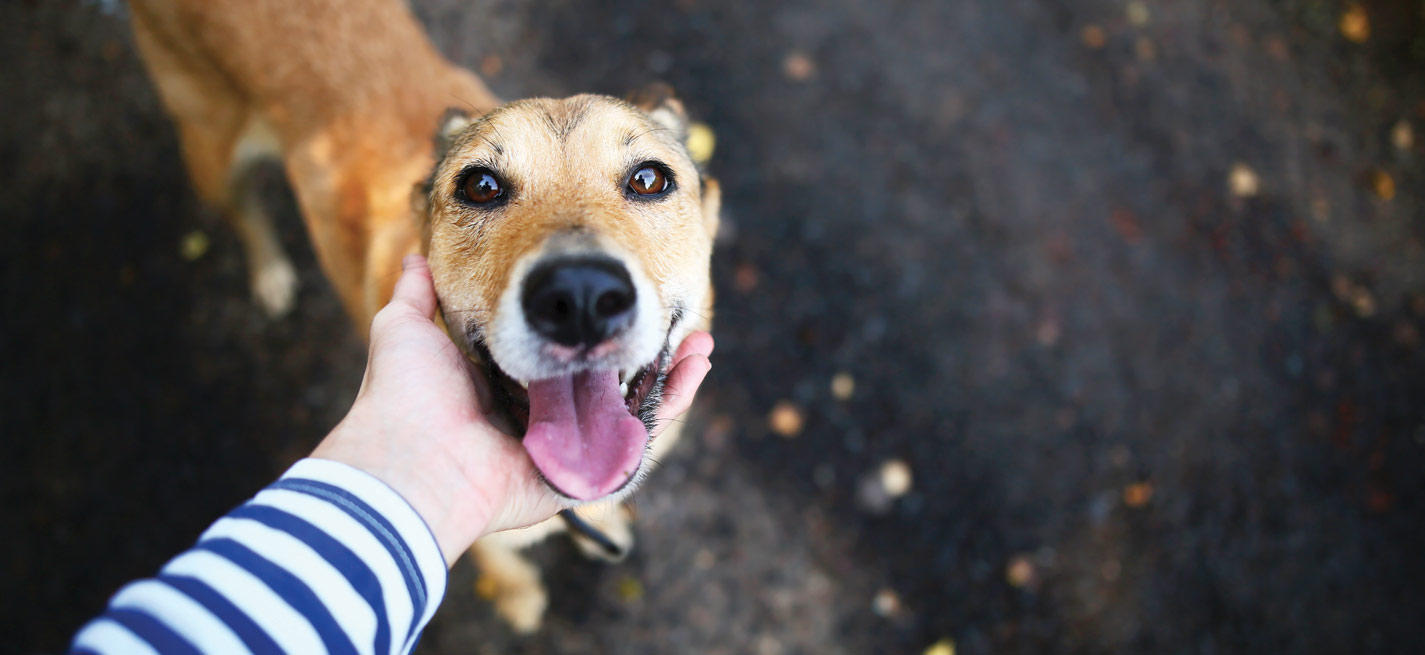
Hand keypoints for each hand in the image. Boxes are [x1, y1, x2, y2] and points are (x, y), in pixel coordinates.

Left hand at [312, 255, 712, 565]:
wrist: (412, 459)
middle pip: (606, 381)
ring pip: (631, 408)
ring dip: (670, 372)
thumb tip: (416, 259)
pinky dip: (670, 403)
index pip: (560, 353)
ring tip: (699, 338)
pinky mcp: (583, 473)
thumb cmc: (405, 396)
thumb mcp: (405, 328)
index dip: (593, 327)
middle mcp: (539, 417)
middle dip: (642, 348)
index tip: (619, 289)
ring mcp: (565, 447)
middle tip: (668, 313)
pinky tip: (693, 366)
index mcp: (502, 384)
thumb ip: (416, 295)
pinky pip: (637, 440)